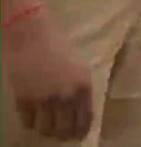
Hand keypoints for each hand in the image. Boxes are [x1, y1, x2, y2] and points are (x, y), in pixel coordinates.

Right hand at [2, 10, 92, 140]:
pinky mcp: (24, 98)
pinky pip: (27, 121)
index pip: (84, 119)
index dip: (80, 131)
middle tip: (59, 135)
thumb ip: (80, 90)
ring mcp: (44, 99)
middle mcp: (66, 96)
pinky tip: (32, 118)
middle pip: (65, 129)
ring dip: (45, 130)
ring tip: (45, 126)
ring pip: (45, 129)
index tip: (77, 137)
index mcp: (83, 87)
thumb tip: (79, 112)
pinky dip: (30, 123)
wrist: (32, 34)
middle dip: (63, 135)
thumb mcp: (79, 68)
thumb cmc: (58, 46)